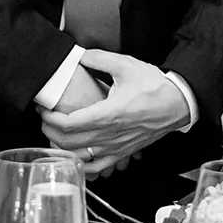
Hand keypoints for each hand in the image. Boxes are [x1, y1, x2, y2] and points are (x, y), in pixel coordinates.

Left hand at [39, 50, 189, 177]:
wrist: (178, 103)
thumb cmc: (155, 86)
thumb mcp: (126, 65)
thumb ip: (98, 59)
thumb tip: (79, 55)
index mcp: (109, 114)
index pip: (69, 124)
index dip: (49, 118)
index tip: (44, 108)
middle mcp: (111, 135)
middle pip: (68, 143)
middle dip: (49, 132)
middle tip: (44, 118)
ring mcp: (117, 148)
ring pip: (79, 157)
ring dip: (62, 148)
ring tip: (55, 134)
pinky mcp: (123, 154)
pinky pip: (96, 168)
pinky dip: (81, 164)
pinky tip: (74, 156)